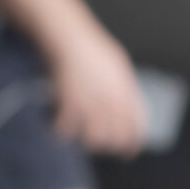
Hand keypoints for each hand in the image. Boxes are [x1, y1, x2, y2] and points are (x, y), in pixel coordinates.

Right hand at [43, 14, 146, 153]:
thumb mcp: (118, 66)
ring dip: (83, 139)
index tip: (125, 153)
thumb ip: (125, 90)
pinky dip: (59, 129)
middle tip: (92, 138)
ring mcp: (92, 103)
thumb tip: (131, 113)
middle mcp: (112, 101)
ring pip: (92, 140)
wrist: (69, 35)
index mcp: (126, 93)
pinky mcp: (69, 103)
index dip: (131, 145)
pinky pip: (65, 130)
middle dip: (105, 144)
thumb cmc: (92, 49)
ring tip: (75, 130)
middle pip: (114, 140)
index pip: (135, 130)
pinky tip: (54, 121)